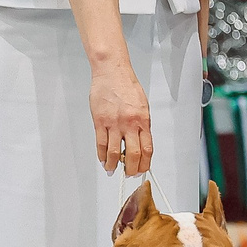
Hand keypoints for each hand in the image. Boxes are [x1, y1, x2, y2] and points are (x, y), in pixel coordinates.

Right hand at [89, 62, 153, 176]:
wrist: (112, 72)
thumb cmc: (128, 86)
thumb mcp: (143, 106)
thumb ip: (142, 124)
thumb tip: (140, 142)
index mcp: (143, 120)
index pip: (147, 149)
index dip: (145, 163)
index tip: (142, 170)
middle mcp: (130, 124)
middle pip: (132, 154)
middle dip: (131, 169)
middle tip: (129, 174)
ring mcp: (113, 123)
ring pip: (113, 152)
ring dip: (113, 165)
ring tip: (112, 171)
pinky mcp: (99, 121)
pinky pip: (100, 143)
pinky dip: (101, 155)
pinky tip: (102, 160)